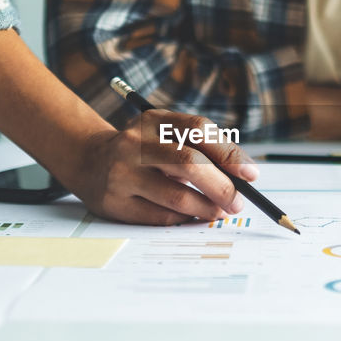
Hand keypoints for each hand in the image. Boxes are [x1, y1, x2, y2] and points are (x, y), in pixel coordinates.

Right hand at [60, 110, 259, 225]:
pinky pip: (160, 217)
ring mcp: (122, 174)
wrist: (89, 160)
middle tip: (238, 202)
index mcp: (153, 121)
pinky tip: (194, 218)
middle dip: (222, 187)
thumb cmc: (144, 149)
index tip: (251, 174)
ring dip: (207, 208)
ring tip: (219, 211)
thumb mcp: (166, 134)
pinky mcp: (114, 203)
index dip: (229, 153)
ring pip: (177, 197)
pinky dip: (185, 220)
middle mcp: (135, 144)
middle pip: (189, 163)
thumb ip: (202, 148)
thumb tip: (244, 176)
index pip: (198, 129)